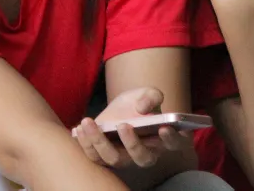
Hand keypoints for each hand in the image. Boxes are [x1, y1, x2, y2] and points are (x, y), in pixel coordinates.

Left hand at [75, 88, 189, 167]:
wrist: (120, 109)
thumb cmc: (139, 103)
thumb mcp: (147, 93)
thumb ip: (150, 96)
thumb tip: (142, 108)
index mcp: (162, 138)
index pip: (174, 144)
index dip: (171, 139)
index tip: (164, 128)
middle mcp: (145, 153)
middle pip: (142, 158)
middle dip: (132, 144)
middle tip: (123, 125)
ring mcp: (124, 157)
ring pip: (113, 159)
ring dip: (100, 142)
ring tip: (88, 122)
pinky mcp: (104, 156)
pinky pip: (94, 156)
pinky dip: (85, 143)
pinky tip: (79, 128)